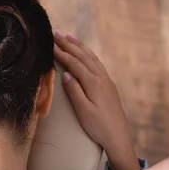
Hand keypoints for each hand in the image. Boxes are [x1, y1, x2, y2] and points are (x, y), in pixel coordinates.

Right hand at [53, 31, 139, 169]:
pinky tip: (85, 53)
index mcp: (94, 83)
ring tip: (69, 36)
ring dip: (79, 46)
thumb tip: (65, 74)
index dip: (61, 52)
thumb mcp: (84, 111)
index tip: (50, 42)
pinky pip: (96, 64)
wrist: (118, 137)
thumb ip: (75, 91)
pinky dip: (88, 55)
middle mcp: (101, 78)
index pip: (74, 64)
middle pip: (83, 56)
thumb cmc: (99, 127)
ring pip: (91, 58)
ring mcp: (107, 81)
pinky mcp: (109, 86)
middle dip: (69, 44)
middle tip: (56, 32)